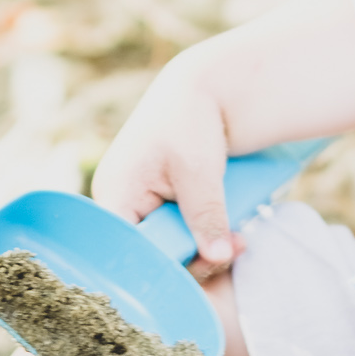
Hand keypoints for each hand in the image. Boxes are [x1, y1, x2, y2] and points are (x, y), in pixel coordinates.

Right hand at [89, 66, 243, 277]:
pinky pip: (181, 232)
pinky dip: (207, 234)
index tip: (202, 267)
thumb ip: (205, 215)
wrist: (205, 88)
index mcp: (114, 194)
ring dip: (207, 248)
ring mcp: (143, 205)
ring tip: (241, 241)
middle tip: (236, 248)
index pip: (128, 249)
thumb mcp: (199, 170)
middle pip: (153, 253)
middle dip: (195, 257)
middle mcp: (122, 204)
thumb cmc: (190, 118)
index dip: (163, 266)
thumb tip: (218, 258)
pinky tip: (232, 233)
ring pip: (172, 246)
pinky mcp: (164, 204)